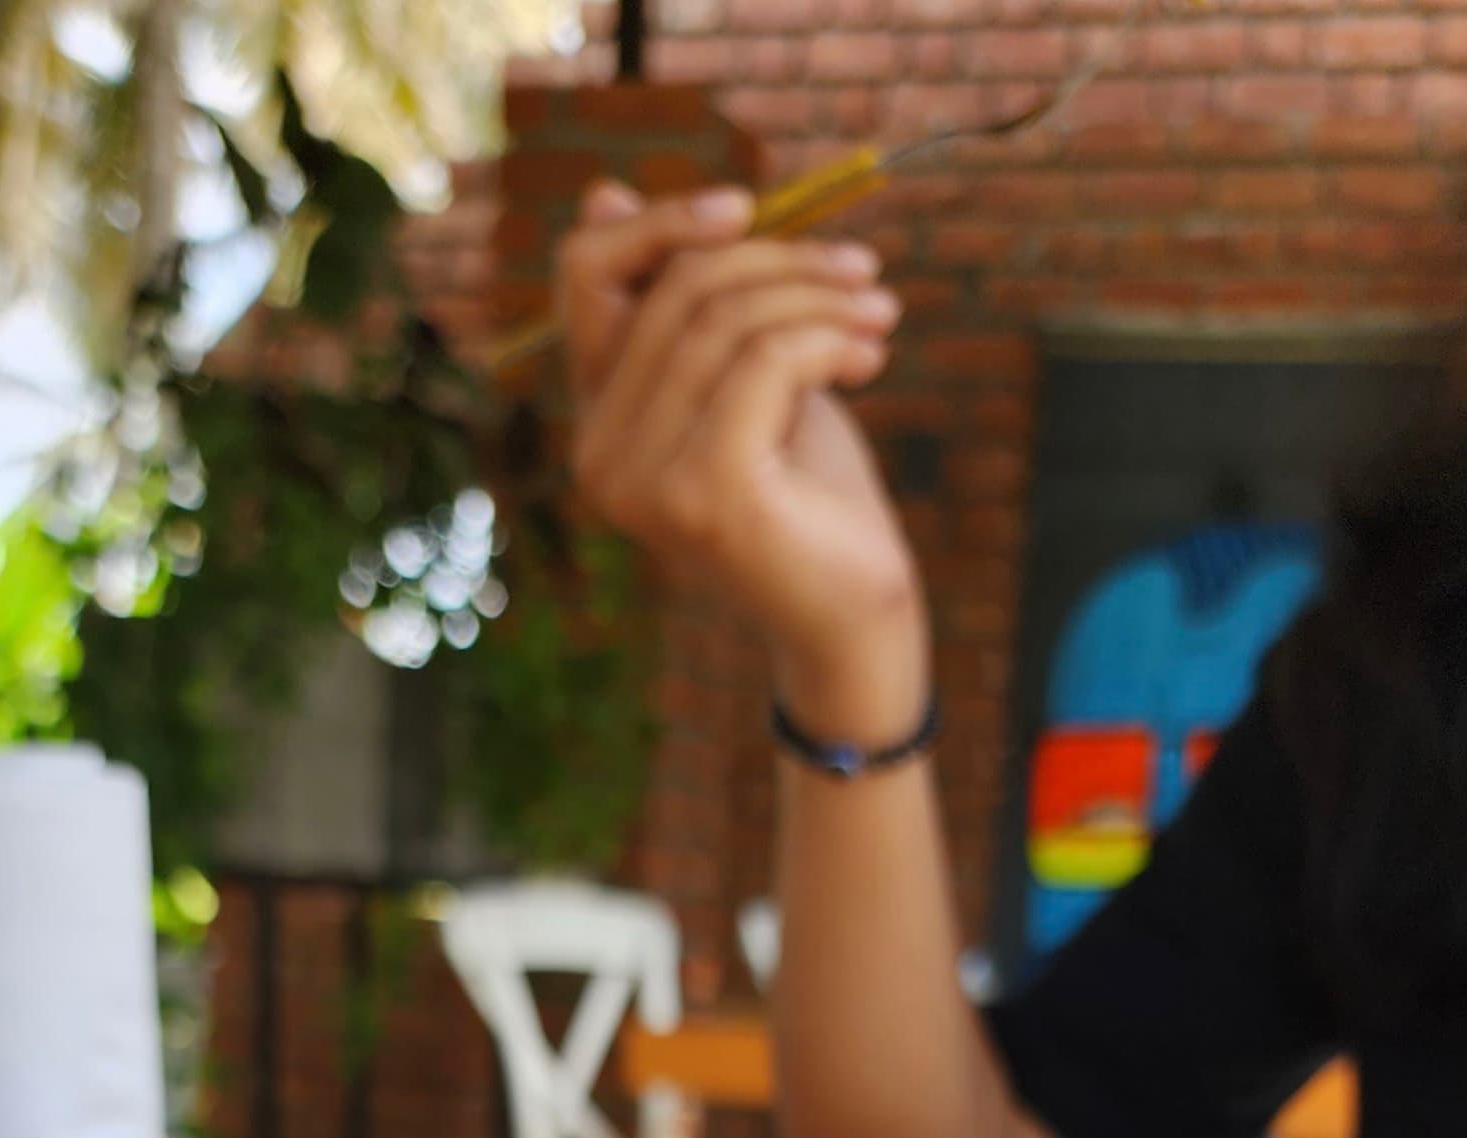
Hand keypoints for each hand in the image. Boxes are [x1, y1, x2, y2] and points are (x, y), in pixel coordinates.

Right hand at [556, 182, 930, 740]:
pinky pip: (764, 361)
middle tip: (862, 273)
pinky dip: (828, 339)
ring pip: (725, 318)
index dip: (660, 221)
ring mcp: (643, 483)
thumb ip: (692, 304)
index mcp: (598, 423)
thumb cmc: (809, 495)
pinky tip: (873, 357)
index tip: (748, 206)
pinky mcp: (702, 495)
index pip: (586, 276)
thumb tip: (603, 193)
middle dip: (780, 259)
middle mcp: (599, 458)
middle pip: (676, 288)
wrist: (855, 616)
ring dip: (820, 298)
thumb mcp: (748, 377)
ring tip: (880, 315)